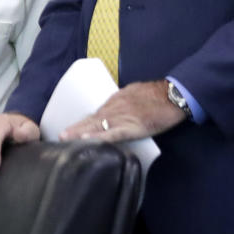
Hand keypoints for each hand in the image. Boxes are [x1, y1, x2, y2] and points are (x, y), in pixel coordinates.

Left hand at [60, 80, 184, 141]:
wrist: (173, 96)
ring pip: (97, 126)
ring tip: (66, 138)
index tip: (70, 129)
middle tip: (60, 136)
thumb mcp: (134, 93)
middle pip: (92, 119)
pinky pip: (113, 133)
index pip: (95, 113)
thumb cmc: (157, 95)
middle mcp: (115, 108)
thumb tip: (114, 109)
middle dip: (76, 128)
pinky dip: (99, 136)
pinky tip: (88, 140)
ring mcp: (122, 117)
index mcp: (116, 101)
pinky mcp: (132, 126)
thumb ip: (122, 102)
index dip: (83, 122)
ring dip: (81, 133)